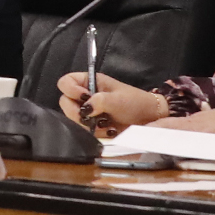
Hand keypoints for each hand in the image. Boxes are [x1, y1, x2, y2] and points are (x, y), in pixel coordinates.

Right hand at [55, 69, 169, 132]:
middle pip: (65, 102)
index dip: (70, 90)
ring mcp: (88, 111)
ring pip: (73, 118)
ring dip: (89, 124)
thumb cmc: (136, 103)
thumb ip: (99, 101)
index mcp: (90, 82)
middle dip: (78, 112)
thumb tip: (85, 109)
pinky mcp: (92, 124)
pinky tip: (108, 130)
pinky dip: (95, 132)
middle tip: (93, 116)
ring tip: (106, 124)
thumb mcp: (118, 99)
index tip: (84, 98)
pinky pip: (83, 130)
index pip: (65, 82)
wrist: (149, 119)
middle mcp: (85, 96)